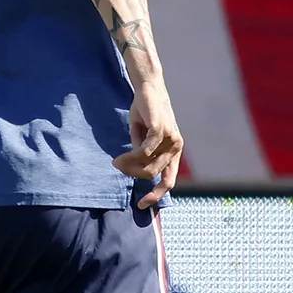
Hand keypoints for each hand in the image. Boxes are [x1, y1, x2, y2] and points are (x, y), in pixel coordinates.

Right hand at [116, 81, 183, 209]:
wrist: (148, 87)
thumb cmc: (145, 112)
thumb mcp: (142, 137)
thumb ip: (141, 153)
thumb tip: (133, 170)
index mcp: (174, 151)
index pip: (169, 180)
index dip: (156, 195)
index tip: (141, 205)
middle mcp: (176, 147)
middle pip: (153, 174)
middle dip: (133, 174)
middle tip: (117, 166)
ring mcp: (170, 139)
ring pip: (147, 165)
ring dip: (129, 166)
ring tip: (116, 161)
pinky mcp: (161, 130)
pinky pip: (144, 152)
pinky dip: (130, 156)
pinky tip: (121, 157)